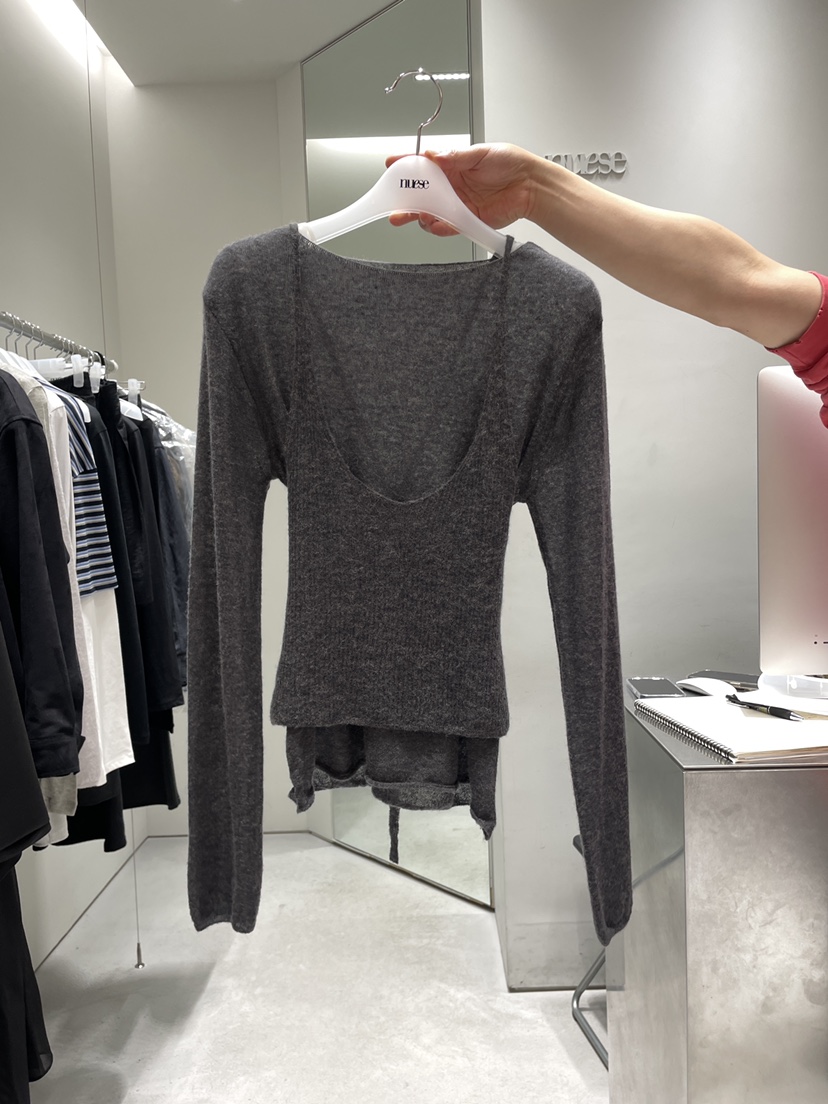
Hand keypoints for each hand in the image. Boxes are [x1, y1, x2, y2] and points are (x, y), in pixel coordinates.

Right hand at [385, 143, 540, 235]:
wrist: (530, 186)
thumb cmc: (510, 163)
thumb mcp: (481, 153)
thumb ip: (456, 157)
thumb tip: (432, 155)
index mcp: (451, 165)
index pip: (423, 165)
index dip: (406, 165)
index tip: (391, 165)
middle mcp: (451, 186)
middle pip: (421, 194)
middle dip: (405, 200)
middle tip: (395, 207)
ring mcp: (457, 204)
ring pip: (431, 212)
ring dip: (421, 216)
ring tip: (418, 216)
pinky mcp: (467, 220)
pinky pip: (448, 226)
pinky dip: (439, 228)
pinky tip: (434, 225)